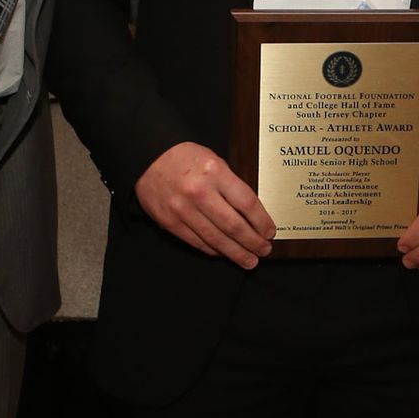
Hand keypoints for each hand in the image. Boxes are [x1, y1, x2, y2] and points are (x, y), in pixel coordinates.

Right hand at [136, 142, 273, 267]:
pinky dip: (213, 249)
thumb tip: (252, 213)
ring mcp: (183, 209)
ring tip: (249, 260)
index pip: (247, 203)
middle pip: (234, 226)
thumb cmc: (185, 157)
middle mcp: (199, 192)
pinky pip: (197, 242)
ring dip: (236, 253)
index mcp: (215, 172)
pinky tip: (224, 253)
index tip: (270, 231)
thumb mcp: (214, 160)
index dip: (262, 221)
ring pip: (216, 239)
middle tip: (264, 250)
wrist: (149, 157)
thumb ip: (231, 185)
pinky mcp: (170, 222)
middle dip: (253, 242)